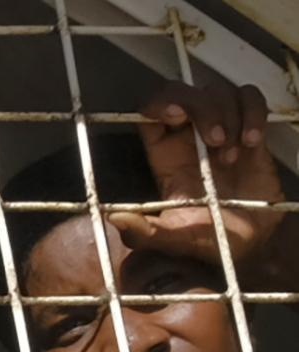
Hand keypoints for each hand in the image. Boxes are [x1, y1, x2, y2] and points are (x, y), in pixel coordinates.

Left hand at [110, 80, 281, 272]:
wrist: (248, 243)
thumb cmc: (206, 239)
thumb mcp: (173, 239)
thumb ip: (144, 231)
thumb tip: (113, 218)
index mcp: (164, 156)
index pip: (151, 111)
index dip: (160, 102)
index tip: (175, 114)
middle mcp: (188, 138)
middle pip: (185, 93)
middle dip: (202, 107)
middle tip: (215, 140)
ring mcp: (220, 129)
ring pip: (219, 92)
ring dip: (230, 117)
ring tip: (233, 156)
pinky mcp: (249, 129)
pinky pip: (250, 98)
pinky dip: (253, 112)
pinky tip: (253, 143)